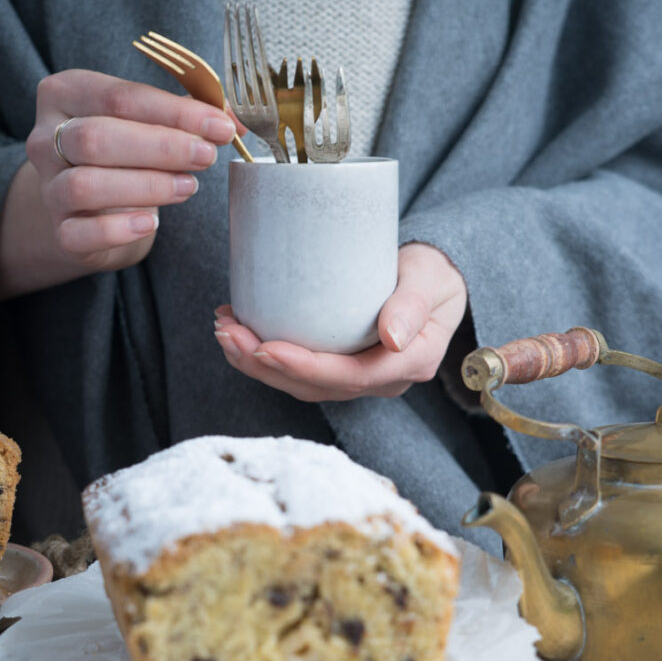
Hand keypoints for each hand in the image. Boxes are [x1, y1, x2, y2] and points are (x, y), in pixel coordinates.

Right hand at [0, 69, 238, 300]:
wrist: (90, 209)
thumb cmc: (124, 155)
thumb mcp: (148, 123)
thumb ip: (187, 116)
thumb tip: (234, 122)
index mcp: (66, 94)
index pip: (120, 98)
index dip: (175, 112)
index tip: (221, 126)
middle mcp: (46, 139)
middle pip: (96, 137)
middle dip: (161, 147)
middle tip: (207, 156)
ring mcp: (49, 188)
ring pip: (85, 184)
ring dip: (146, 186)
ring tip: (188, 186)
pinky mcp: (60, 232)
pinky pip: (80, 233)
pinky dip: (118, 229)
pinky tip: (151, 223)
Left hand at [214, 242, 467, 400]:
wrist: (436, 280)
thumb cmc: (435, 274)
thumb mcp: (432, 279)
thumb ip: (413, 303)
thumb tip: (393, 338)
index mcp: (409, 362)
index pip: (350, 376)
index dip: (304, 368)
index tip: (265, 348)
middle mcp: (382, 379)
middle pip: (316, 386)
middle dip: (265, 366)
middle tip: (227, 333)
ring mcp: (359, 376)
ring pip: (301, 384)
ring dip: (256, 363)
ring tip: (225, 331)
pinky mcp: (340, 366)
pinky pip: (299, 372)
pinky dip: (263, 355)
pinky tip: (238, 331)